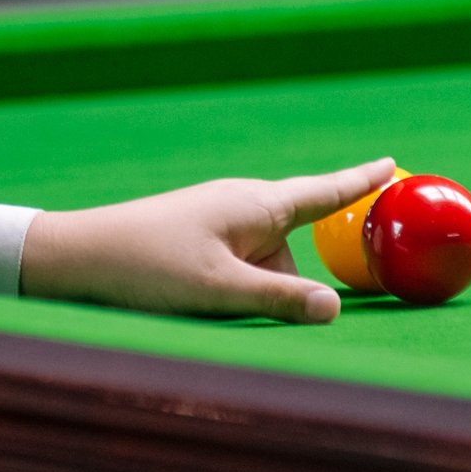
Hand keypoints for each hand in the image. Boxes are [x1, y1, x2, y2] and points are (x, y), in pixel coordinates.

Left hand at [19, 158, 397, 321]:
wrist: (78, 256)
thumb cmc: (148, 268)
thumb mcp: (221, 291)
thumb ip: (281, 300)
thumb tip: (335, 309)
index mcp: (257, 205)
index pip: (324, 192)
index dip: (361, 182)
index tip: (391, 163)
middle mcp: (242, 204)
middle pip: (291, 253)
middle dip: (277, 287)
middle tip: (222, 296)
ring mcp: (219, 218)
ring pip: (262, 268)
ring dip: (245, 293)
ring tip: (188, 294)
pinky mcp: (199, 235)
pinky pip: (235, 267)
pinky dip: (227, 287)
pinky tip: (187, 293)